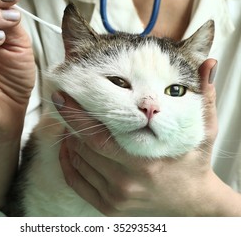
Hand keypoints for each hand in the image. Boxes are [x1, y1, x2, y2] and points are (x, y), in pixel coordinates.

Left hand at [55, 59, 235, 215]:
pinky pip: (76, 182)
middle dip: (71, 124)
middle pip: (84, 148)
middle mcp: (126, 182)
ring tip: (72, 124)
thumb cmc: (193, 163)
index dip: (76, 115)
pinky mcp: (109, 207)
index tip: (63, 97)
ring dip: (69, 141)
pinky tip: (69, 148)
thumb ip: (204, 97)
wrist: (192, 202)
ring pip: (78, 162)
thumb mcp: (204, 131)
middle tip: (67, 106)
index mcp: (144, 162)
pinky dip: (68, 163)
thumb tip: (208, 64)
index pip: (98, 136)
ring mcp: (115, 197)